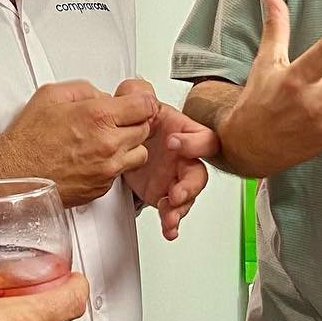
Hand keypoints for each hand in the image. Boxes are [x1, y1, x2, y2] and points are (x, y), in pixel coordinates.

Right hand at [0, 80, 158, 207]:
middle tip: (117, 120)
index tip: (135, 102)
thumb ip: (86, 90)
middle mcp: (108, 144)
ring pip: (140, 154)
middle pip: (145, 129)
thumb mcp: (53, 95)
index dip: (142, 101)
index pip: (145, 106)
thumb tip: (104, 95)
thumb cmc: (28, 138)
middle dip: (133, 122)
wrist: (14, 172)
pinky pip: (121, 172)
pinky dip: (114, 164)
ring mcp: (107, 169)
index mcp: (98, 117)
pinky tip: (95, 157)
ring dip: (129, 145)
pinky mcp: (102, 187)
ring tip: (109, 141)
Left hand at [114, 78, 216, 239]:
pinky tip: (168, 228)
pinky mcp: (164, 194)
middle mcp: (183, 157)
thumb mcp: (132, 102)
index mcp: (182, 132)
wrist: (119, 142)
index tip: (174, 143)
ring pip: (188, 195)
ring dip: (181, 207)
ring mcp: (175, 177)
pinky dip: (171, 221)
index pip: (202, 138)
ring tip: (169, 214)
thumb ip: (135, 94)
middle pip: (199, 172)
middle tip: (176, 192)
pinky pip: (172, 210)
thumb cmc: (137, 122)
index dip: (193, 143)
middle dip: (190, 185)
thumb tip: (141, 92)